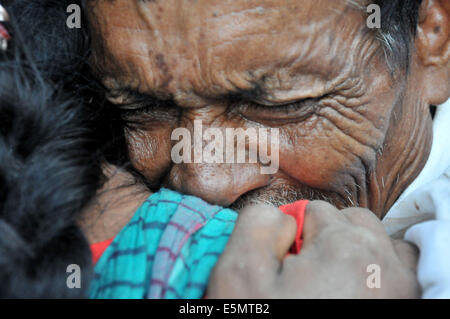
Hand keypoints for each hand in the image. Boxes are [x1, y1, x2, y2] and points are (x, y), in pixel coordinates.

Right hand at [207, 201, 420, 297]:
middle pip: (354, 221)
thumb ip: (257, 224)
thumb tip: (283, 216)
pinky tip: (357, 295)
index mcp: (345, 249)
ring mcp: (404, 293)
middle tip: (305, 274)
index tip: (283, 266)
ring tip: (333, 283)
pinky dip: (382, 273)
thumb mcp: (239, 276)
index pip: (315, 211)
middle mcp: (387, 267)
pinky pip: (404, 273)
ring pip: (384, 244)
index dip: (292, 235)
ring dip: (360, 252)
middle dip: (328, 237)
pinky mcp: (408, 308)